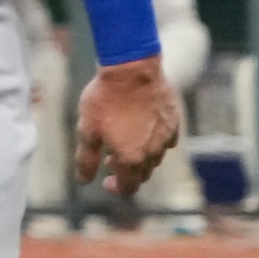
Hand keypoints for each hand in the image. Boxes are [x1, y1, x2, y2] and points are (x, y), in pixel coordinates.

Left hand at [71, 58, 181, 194]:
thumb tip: (84, 181)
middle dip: (126, 173)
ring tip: (123, 143)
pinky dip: (154, 143)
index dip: (116, 188)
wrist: (132, 69)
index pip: (128, 187)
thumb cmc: (106, 99)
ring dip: (140, 158)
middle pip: (142, 175)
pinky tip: (143, 131)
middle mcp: (153, 152)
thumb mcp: (87, 131)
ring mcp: (167, 137)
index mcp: (132, 159)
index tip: (105, 182)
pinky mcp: (174, 121)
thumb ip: (86, 160)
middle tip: (109, 160)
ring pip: (155, 159)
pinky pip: (166, 141)